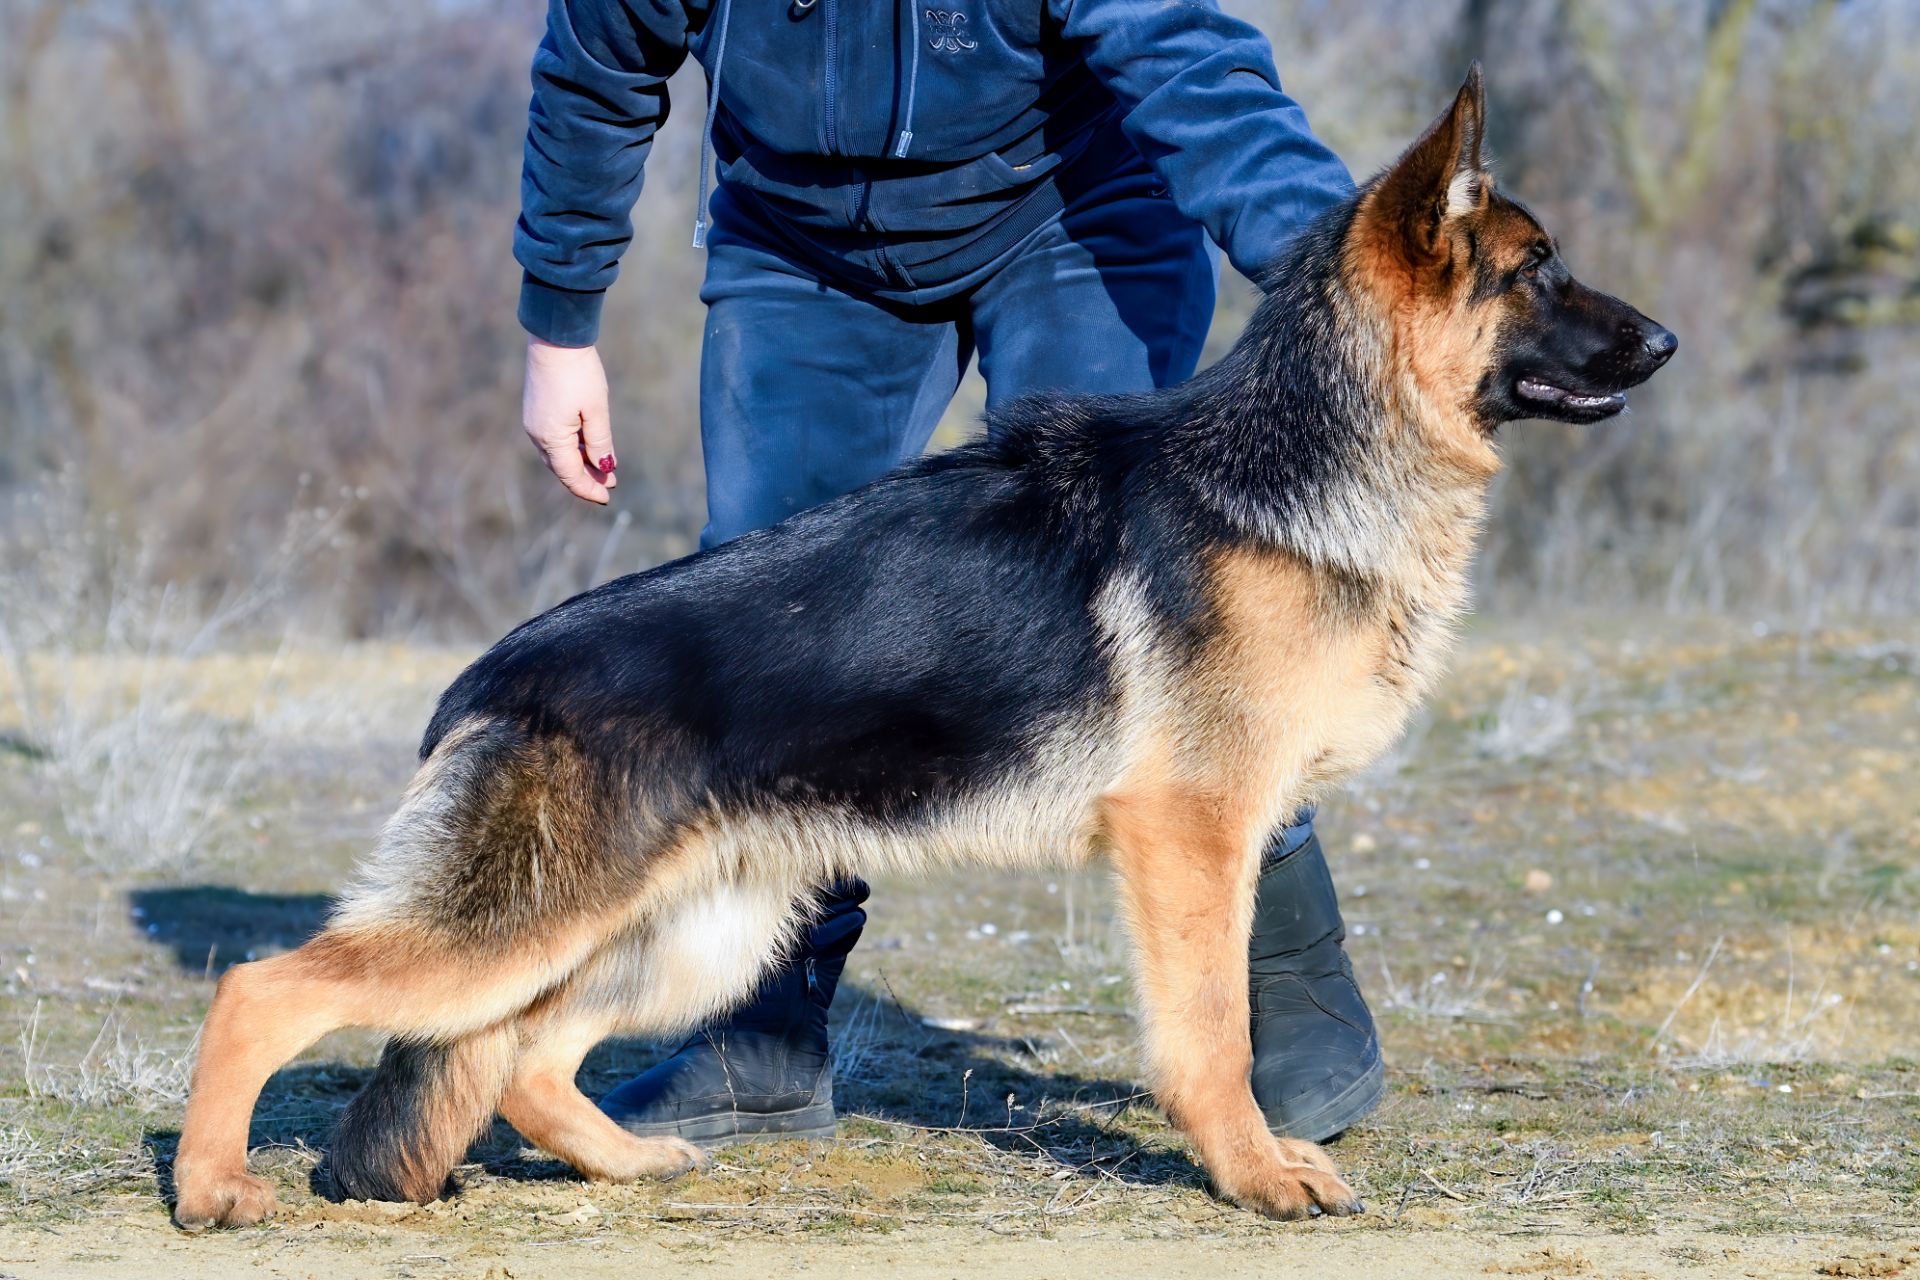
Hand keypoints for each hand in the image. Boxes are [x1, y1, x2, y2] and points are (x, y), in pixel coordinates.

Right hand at [522, 337, 616, 503]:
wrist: (556, 338)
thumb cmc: (579, 373)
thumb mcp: (597, 411)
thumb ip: (600, 443)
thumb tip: (605, 468)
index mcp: (551, 437)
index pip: (570, 475)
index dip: (589, 489)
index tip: (608, 497)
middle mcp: (537, 433)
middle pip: (562, 467)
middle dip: (586, 478)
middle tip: (610, 484)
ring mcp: (534, 422)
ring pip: (558, 454)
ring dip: (579, 463)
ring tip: (603, 466)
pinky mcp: (536, 410)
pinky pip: (554, 439)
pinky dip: (571, 448)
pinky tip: (588, 446)